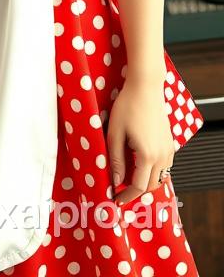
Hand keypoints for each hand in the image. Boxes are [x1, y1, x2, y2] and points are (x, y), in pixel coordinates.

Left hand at [106, 77, 173, 205]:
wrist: (146, 87)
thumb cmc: (128, 106)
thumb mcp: (115, 133)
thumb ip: (115, 159)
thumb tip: (116, 181)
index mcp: (147, 155)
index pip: (138, 186)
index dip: (126, 196)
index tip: (115, 199)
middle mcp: (162, 156)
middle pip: (151, 186)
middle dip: (135, 191)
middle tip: (119, 190)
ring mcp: (169, 150)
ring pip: (160, 177)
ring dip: (145, 182)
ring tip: (128, 178)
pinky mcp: (170, 143)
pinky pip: (165, 166)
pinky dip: (153, 172)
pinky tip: (140, 165)